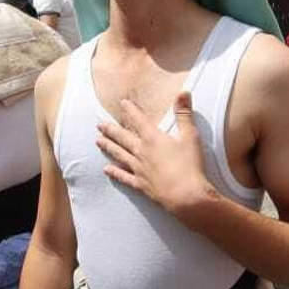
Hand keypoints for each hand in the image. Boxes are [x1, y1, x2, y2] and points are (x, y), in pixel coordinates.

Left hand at [97, 92, 212, 219]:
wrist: (186, 196)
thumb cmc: (190, 165)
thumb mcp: (190, 136)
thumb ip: (184, 114)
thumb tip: (183, 92)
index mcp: (153, 138)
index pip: (139, 119)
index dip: (130, 110)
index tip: (122, 103)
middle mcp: (142, 152)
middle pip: (122, 137)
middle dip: (111, 129)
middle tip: (99, 124)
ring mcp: (139, 169)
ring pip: (119, 155)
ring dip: (108, 147)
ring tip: (98, 141)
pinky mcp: (140, 184)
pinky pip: (124, 177)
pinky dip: (114, 173)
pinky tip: (106, 170)